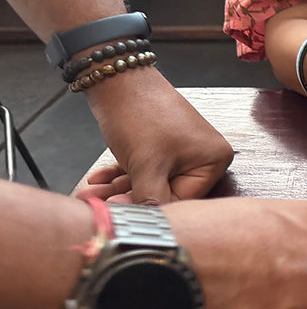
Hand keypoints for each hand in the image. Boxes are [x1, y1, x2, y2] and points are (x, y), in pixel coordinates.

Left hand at [75, 68, 233, 203]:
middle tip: (101, 205)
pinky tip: (99, 179)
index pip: (185, 199)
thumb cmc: (141, 114)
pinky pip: (144, 169)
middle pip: (166, 192)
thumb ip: (150, 201)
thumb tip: (148, 230)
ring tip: (92, 193)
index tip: (122, 214)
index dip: (153, 208)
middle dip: (129, 198)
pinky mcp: (161, 147)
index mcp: (214, 160)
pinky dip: (122, 175)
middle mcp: (204, 158)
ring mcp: (182, 152)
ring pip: (150, 182)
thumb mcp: (147, 164)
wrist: (117, 78)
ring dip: (119, 189)